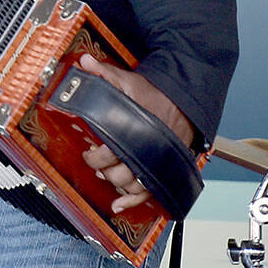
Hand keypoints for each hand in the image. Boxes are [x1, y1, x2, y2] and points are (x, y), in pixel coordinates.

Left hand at [79, 53, 196, 212]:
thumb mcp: (126, 79)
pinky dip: (133, 201)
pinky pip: (148, 192)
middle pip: (120, 172)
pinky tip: (119, 206)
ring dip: (116, 184)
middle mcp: (145, 150)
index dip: (95, 155)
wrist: (183, 101)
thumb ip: (104, 73)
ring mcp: (155, 162)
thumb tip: (83, 62)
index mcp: (134, 129)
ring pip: (132, 185)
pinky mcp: (163, 169)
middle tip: (93, 159)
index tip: (87, 150)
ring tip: (105, 175)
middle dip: (102, 169)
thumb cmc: (152, 93)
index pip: (111, 151)